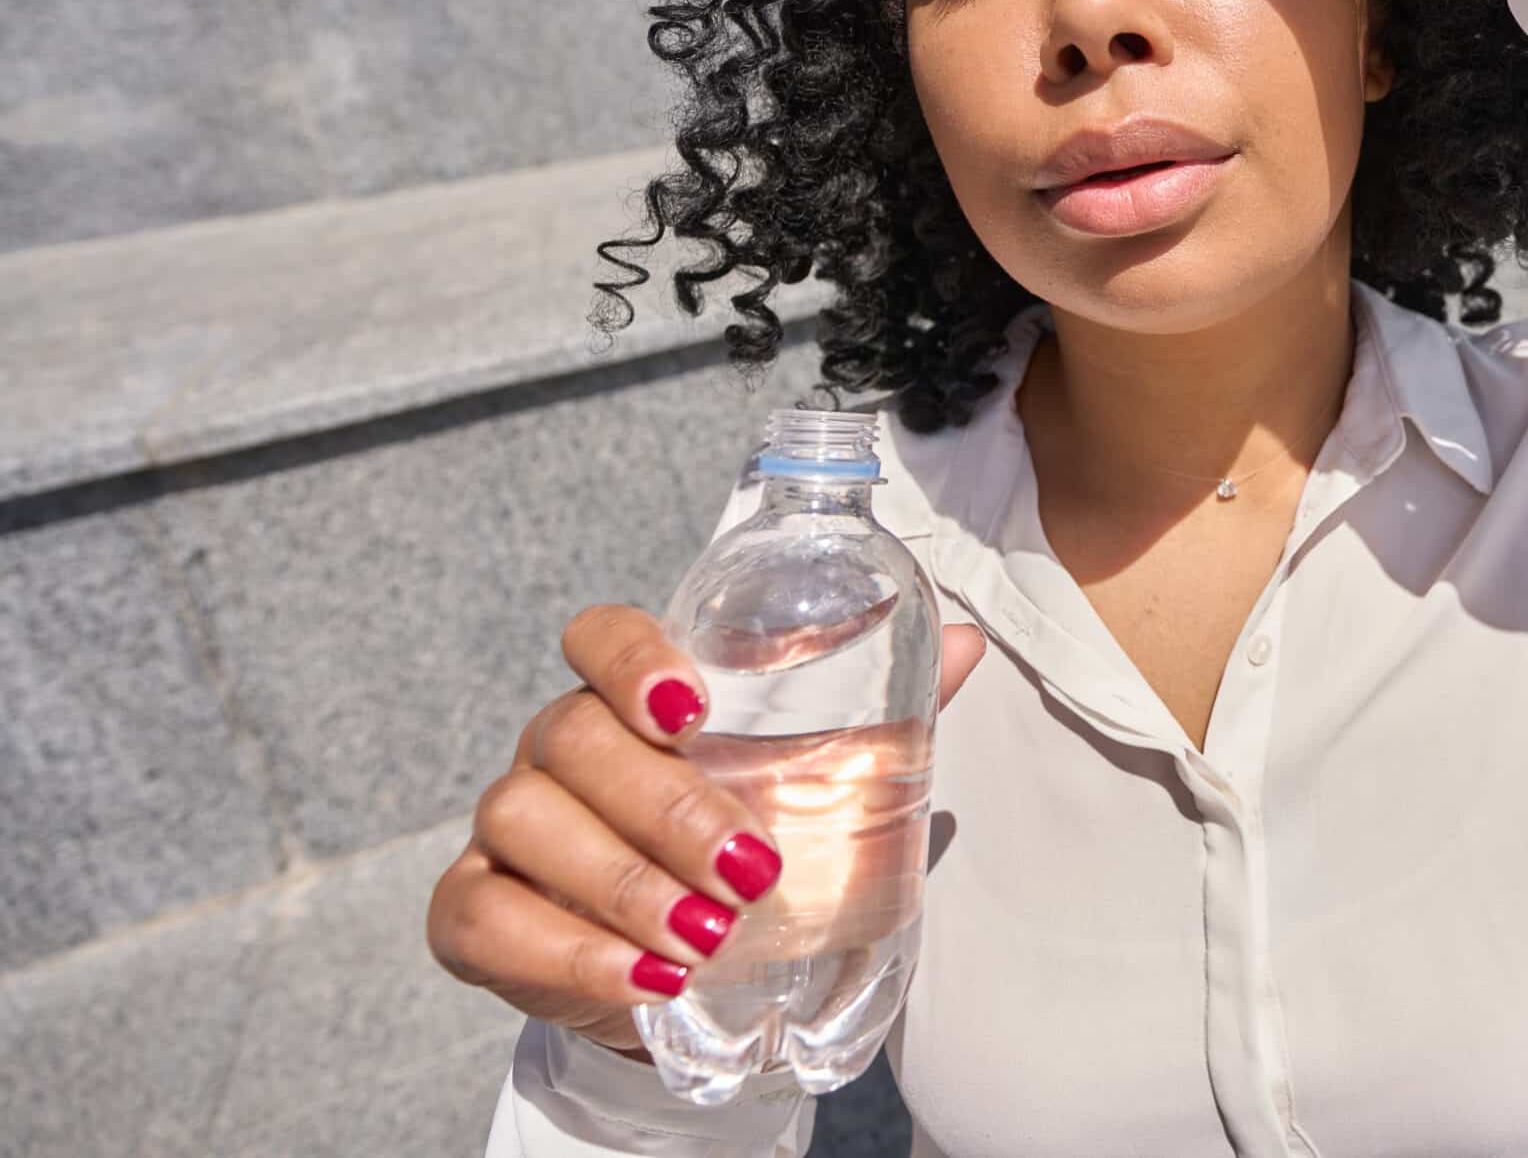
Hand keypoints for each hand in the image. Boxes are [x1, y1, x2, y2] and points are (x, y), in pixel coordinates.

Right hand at [425, 604, 986, 1056]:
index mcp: (632, 700)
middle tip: (751, 868)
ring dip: (623, 883)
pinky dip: (568, 951)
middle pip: (574, 736)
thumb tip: (968, 644)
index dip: (630, 657)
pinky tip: (646, 976)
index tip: (692, 703)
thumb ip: (878, 715)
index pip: (599, 637)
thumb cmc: (742, 850)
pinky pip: (486, 917)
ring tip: (709, 936)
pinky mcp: (473, 912)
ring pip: (524, 818)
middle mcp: (557, 749)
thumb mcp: (810, 784)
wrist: (685, 971)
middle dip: (666, 804)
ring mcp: (506, 828)